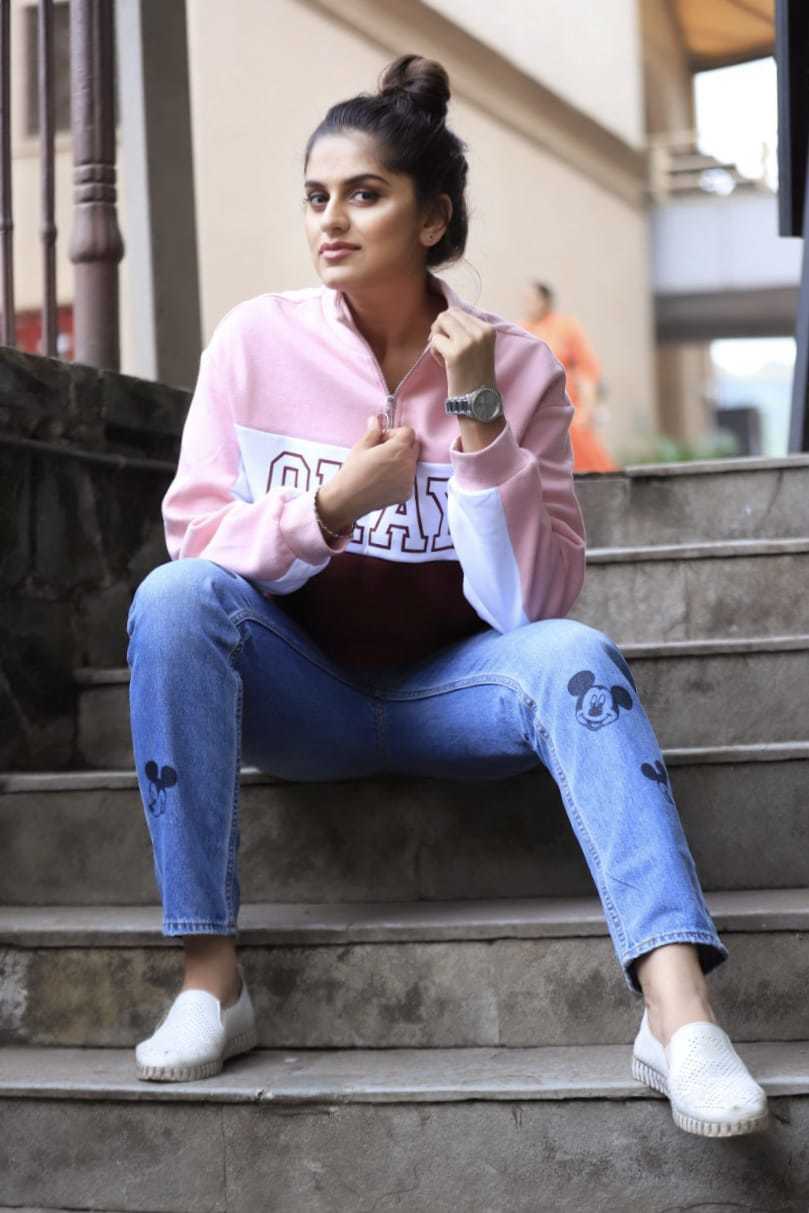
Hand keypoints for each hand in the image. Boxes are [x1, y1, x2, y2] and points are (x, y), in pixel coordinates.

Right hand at [317, 416, 419, 533]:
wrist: (349, 498)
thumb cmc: (353, 471)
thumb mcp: (362, 447)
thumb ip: (374, 432)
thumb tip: (376, 419)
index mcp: (399, 449)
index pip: (409, 432)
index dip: (395, 433)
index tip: (383, 439)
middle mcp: (409, 464)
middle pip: (413, 447)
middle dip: (401, 445)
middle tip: (382, 451)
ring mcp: (409, 480)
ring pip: (411, 463)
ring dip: (401, 461)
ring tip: (380, 468)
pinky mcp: (407, 493)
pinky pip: (407, 479)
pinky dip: (399, 477)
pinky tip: (382, 480)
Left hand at [429, 306, 496, 396]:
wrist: (478, 399)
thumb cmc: (475, 374)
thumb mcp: (478, 346)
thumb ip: (466, 330)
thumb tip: (444, 316)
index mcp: (488, 329)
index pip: (459, 312)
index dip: (449, 325)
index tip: (452, 342)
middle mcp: (480, 332)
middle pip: (448, 314)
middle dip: (440, 328)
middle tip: (442, 346)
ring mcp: (468, 341)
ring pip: (441, 321)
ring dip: (437, 337)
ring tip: (444, 354)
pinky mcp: (455, 352)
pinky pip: (435, 340)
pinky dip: (434, 351)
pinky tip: (443, 364)